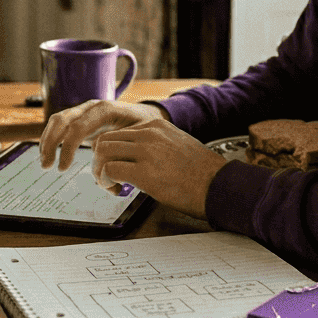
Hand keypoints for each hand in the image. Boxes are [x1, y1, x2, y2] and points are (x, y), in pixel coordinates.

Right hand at [39, 100, 166, 170]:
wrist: (145, 116)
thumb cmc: (144, 128)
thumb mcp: (139, 138)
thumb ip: (126, 155)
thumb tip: (114, 182)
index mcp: (105, 110)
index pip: (79, 126)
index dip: (68, 148)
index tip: (63, 168)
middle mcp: (91, 107)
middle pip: (62, 119)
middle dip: (51, 143)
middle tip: (47, 166)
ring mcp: (84, 111)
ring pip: (57, 121)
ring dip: (47, 141)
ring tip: (44, 163)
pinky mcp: (79, 118)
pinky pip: (59, 125)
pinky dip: (51, 139)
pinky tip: (48, 155)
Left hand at [92, 119, 226, 219]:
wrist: (218, 186)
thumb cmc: (202, 174)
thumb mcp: (177, 146)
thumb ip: (154, 146)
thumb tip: (134, 158)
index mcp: (157, 126)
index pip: (118, 132)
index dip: (111, 152)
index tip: (116, 167)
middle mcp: (149, 133)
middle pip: (105, 140)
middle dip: (99, 160)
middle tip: (107, 178)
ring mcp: (146, 151)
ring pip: (102, 152)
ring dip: (100, 171)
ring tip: (110, 185)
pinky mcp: (144, 172)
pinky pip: (110, 170)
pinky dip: (107, 182)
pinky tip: (118, 191)